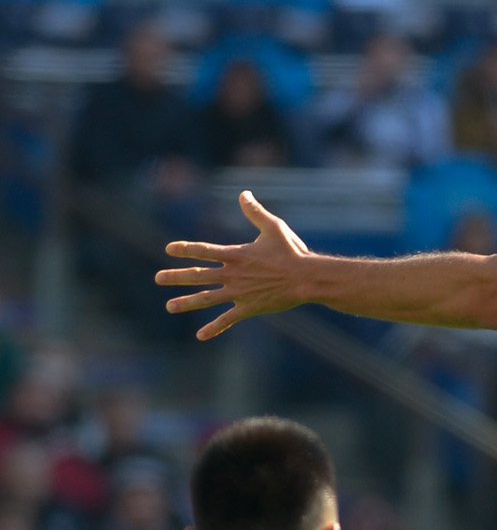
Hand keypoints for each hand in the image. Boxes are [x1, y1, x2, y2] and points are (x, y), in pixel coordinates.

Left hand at [154, 191, 313, 339]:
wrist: (306, 278)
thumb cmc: (292, 252)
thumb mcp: (274, 228)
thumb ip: (255, 212)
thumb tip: (243, 193)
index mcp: (236, 255)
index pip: (204, 251)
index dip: (186, 249)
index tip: (169, 249)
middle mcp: (233, 274)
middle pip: (199, 276)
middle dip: (176, 277)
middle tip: (158, 278)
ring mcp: (239, 292)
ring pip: (207, 299)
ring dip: (187, 302)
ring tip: (169, 306)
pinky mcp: (249, 307)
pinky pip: (228, 319)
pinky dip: (215, 327)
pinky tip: (200, 336)